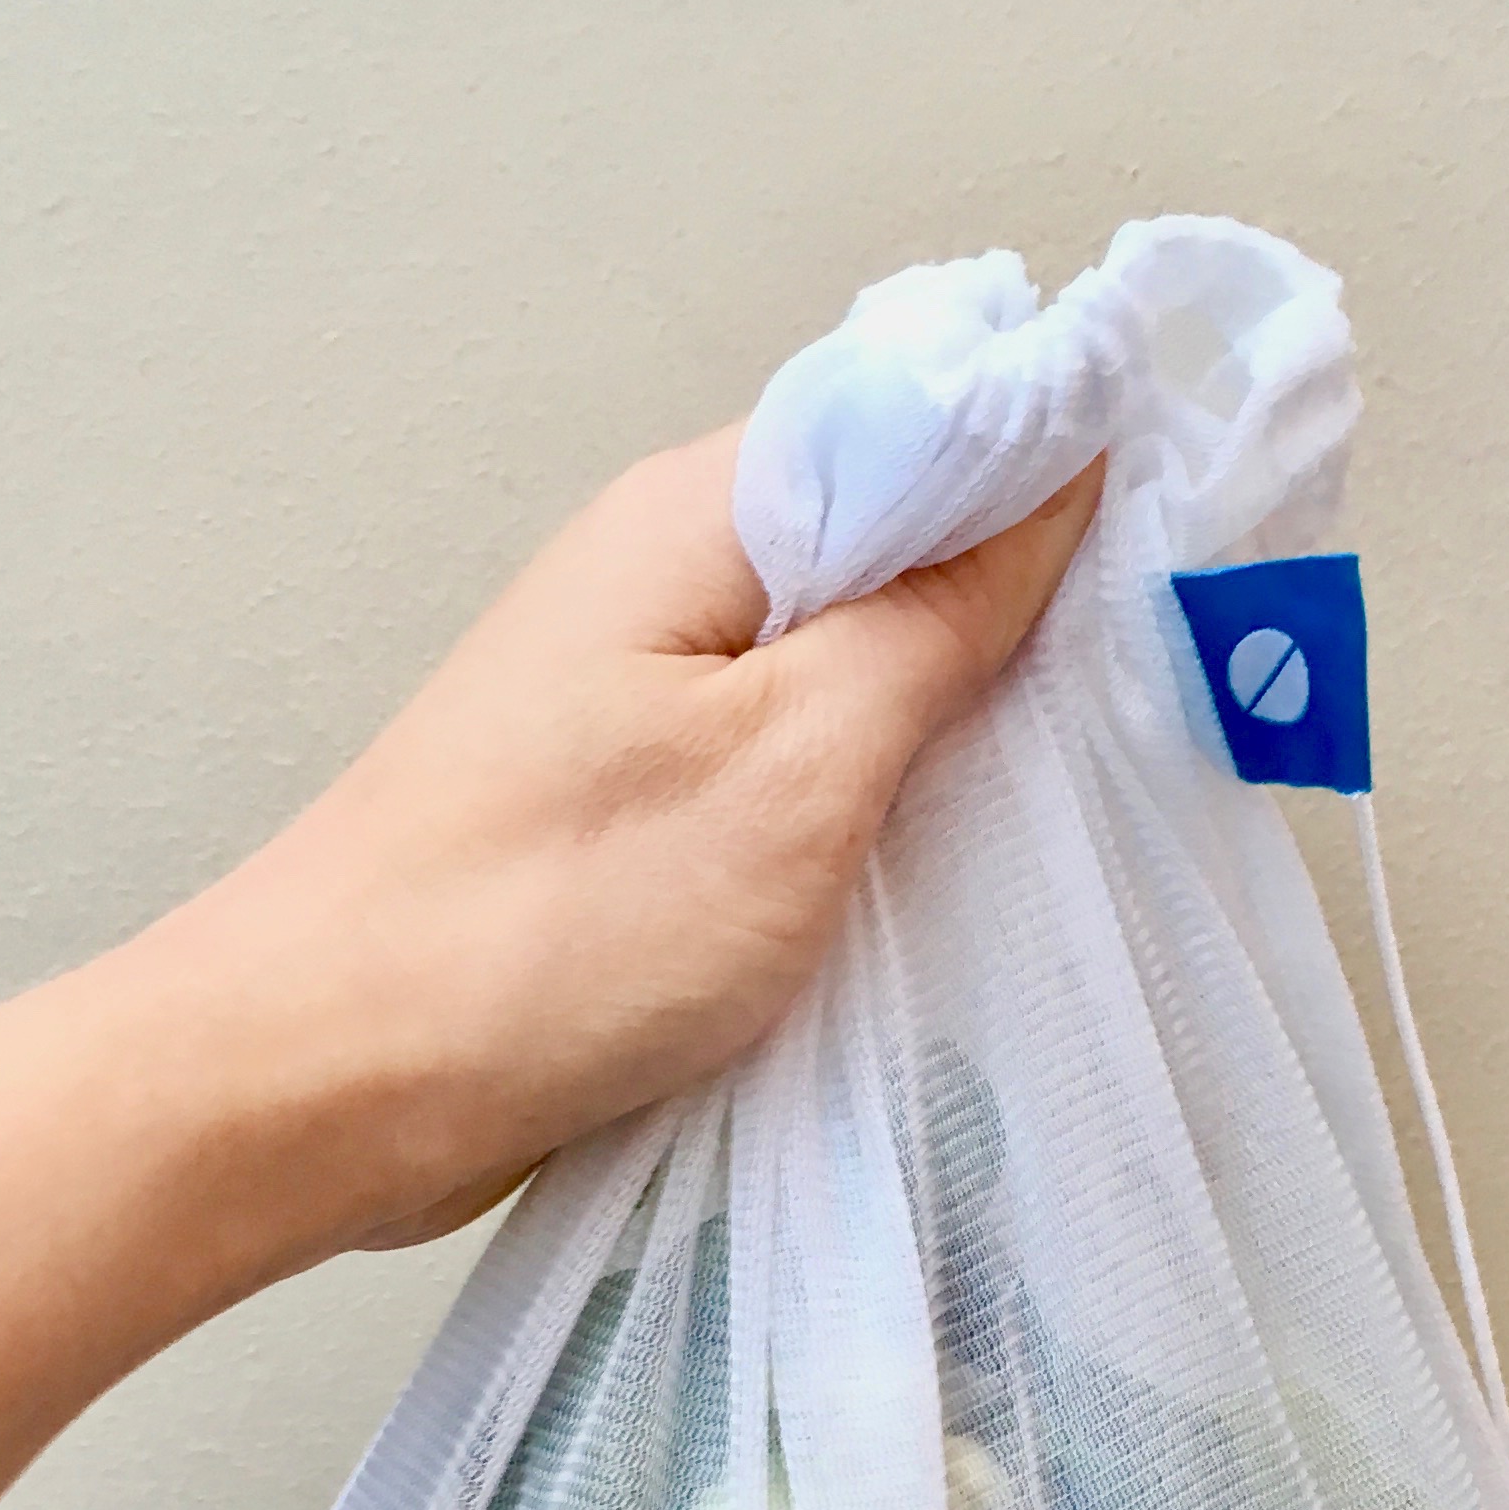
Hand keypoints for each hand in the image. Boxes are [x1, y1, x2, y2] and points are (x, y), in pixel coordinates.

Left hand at [134, 429, 1100, 1261]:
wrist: (329, 1085)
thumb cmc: (546, 927)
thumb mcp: (795, 768)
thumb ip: (937, 622)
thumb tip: (1056, 479)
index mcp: (707, 516)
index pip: (935, 423)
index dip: (1065, 480)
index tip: (1179, 571)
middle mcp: (675, 581)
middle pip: (903, 550)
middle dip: (1022, 625)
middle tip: (1131, 721)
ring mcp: (655, 702)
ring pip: (859, 677)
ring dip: (952, 739)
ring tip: (1049, 811)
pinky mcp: (645, 814)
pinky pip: (802, 779)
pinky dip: (878, 820)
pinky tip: (934, 879)